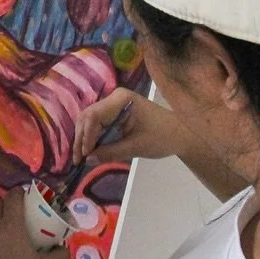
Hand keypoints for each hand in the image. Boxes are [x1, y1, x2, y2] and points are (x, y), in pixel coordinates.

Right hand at [73, 88, 189, 164]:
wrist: (181, 134)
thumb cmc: (162, 137)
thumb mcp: (136, 147)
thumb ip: (110, 152)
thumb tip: (88, 160)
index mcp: (121, 99)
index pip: (94, 116)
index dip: (86, 136)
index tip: (84, 155)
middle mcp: (114, 98)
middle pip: (88, 117)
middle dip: (81, 138)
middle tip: (78, 160)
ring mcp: (113, 105)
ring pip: (89, 121)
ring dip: (84, 139)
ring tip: (82, 158)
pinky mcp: (114, 113)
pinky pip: (97, 124)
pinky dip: (92, 138)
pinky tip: (89, 151)